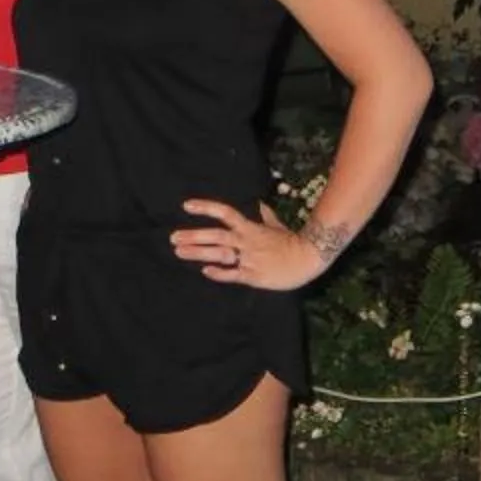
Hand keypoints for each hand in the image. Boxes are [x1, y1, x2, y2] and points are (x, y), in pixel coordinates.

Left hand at [172, 197, 338, 291]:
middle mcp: (246, 241)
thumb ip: (265, 216)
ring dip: (198, 253)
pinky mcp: (253, 275)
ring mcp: (249, 258)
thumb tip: (260, 204)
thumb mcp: (277, 226)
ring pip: (219, 254)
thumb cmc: (292, 241)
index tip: (186, 206)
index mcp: (251, 227)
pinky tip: (205, 272)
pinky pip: (233, 274)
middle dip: (193, 236)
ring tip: (179, 252)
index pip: (225, 213)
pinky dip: (219, 273)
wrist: (308, 258)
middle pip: (216, 235)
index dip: (205, 207)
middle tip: (173, 237)